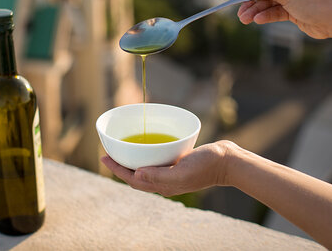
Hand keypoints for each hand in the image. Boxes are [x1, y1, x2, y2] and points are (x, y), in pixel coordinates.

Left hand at [101, 140, 235, 196]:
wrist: (227, 162)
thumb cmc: (207, 166)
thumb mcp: (182, 171)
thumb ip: (160, 176)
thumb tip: (136, 174)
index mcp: (163, 186)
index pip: (133, 180)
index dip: (117, 170)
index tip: (104, 157)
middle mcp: (165, 181)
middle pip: (136, 175)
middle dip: (120, 166)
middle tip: (107, 153)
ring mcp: (171, 173)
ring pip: (145, 168)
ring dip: (132, 161)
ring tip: (121, 151)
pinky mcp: (178, 164)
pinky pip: (156, 161)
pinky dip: (146, 155)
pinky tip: (145, 146)